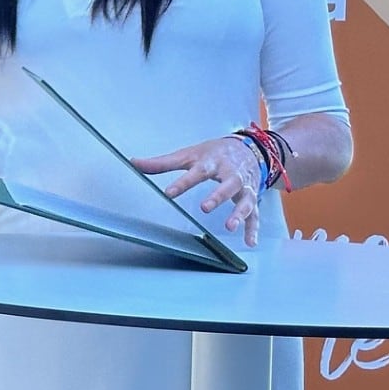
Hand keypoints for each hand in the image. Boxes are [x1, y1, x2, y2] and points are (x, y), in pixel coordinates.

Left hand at [133, 136, 265, 247]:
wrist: (249, 148)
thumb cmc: (214, 153)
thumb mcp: (189, 154)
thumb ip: (162, 163)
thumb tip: (134, 163)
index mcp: (212, 162)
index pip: (197, 172)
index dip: (183, 183)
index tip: (169, 193)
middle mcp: (231, 174)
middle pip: (228, 184)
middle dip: (218, 196)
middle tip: (205, 208)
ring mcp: (244, 186)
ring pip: (245, 199)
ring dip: (239, 213)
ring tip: (229, 226)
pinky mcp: (252, 197)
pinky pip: (255, 214)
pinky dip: (253, 228)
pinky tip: (249, 242)